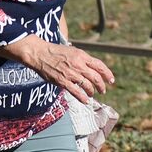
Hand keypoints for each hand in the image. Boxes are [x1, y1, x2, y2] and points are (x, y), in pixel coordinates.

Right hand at [0, 37, 114, 103]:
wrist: (39, 53)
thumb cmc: (54, 52)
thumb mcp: (72, 51)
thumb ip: (82, 59)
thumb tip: (90, 67)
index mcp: (82, 55)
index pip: (99, 65)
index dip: (107, 74)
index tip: (111, 80)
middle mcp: (78, 64)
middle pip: (96, 77)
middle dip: (101, 86)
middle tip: (103, 90)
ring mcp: (71, 74)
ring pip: (88, 85)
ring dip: (92, 92)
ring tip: (92, 94)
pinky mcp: (63, 81)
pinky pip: (76, 92)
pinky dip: (83, 97)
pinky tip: (86, 101)